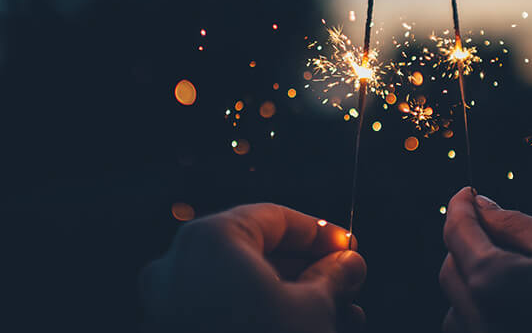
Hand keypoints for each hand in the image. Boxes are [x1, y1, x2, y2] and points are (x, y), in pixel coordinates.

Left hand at [140, 203, 366, 332]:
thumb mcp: (312, 308)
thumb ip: (333, 275)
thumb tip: (350, 262)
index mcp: (211, 240)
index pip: (275, 218)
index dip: (320, 232)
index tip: (351, 248)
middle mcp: (180, 265)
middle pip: (258, 252)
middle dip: (311, 270)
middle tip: (349, 284)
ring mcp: (170, 304)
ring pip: (244, 286)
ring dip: (295, 296)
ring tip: (342, 315)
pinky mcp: (175, 332)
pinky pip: (226, 310)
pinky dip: (264, 314)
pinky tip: (306, 329)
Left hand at [439, 187, 531, 331]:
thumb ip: (509, 225)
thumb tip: (477, 206)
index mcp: (498, 288)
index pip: (458, 239)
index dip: (459, 210)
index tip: (466, 194)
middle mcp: (488, 326)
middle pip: (452, 274)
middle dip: (466, 242)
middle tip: (489, 219)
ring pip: (458, 309)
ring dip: (472, 280)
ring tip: (505, 259)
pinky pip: (477, 331)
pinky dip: (483, 312)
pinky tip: (513, 296)